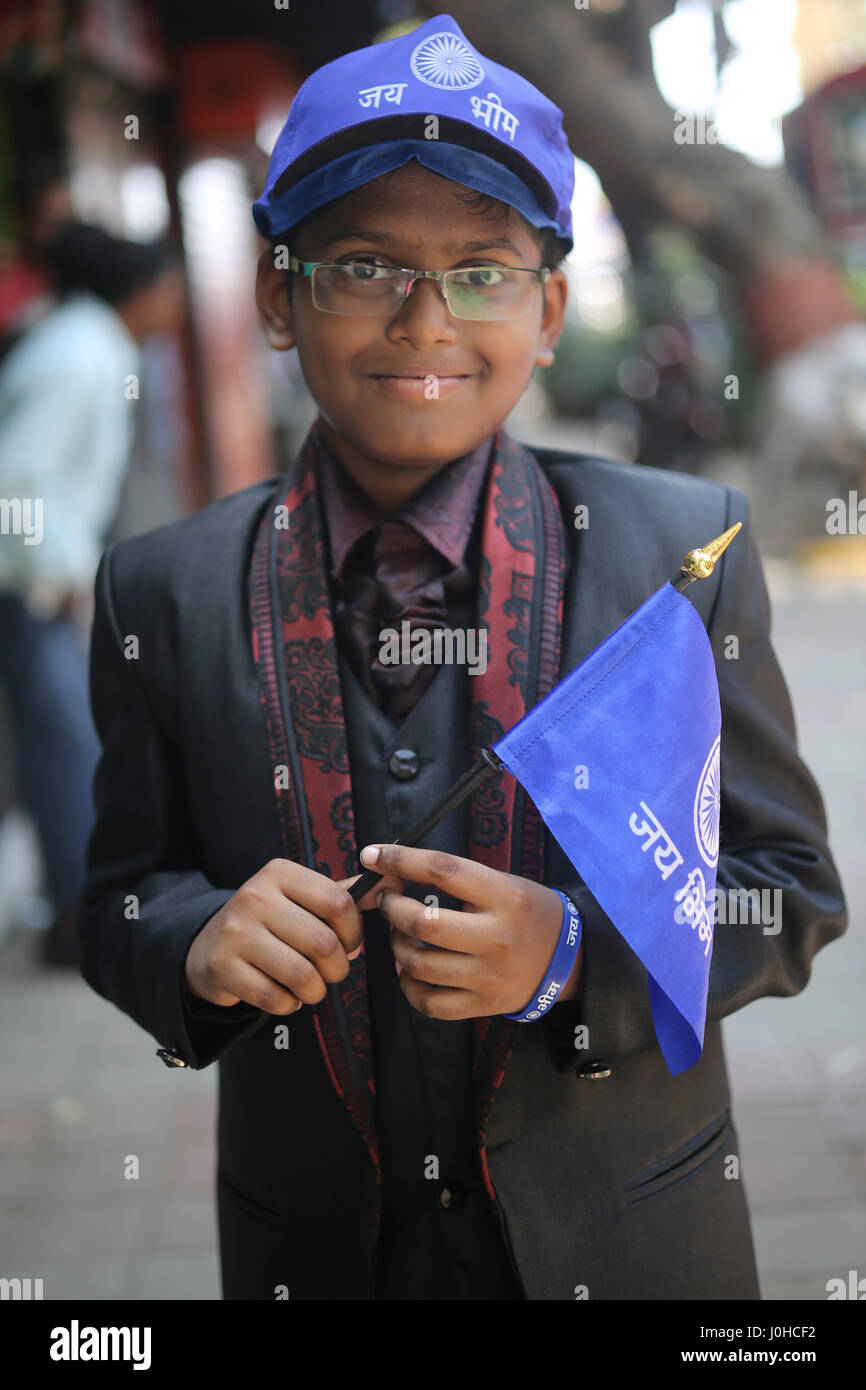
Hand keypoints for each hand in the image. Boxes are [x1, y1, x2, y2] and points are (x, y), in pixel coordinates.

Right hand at [184, 857, 405, 1012]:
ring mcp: (235, 931)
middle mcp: (255, 895)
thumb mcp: (303, 899)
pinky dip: (289, 1005)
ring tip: (311, 987)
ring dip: (316, 991)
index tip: (350, 945)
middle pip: (323, 944)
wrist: (208, 946)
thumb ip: (347, 894)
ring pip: (302, 975)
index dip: (354, 933)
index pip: (339, 903)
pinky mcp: (222, 966)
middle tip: (332, 973)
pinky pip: (275, 998)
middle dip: (337, 969)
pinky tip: (285, 995)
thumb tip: (398, 878)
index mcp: (280, 873)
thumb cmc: (272, 922)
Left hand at [359, 844, 582, 1020]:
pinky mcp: (484, 1004)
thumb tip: (396, 870)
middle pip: (422, 922)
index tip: (372, 855)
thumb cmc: (526, 912)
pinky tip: (410, 971)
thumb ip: (456, 879)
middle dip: (392, 908)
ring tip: (400, 936)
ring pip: (419, 964)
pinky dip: (409, 987)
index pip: (443, 870)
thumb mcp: (503, 883)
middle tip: (389, 902)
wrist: (567, 957)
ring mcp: (489, 975)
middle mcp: (496, 937)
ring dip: (397, 946)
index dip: (400, 860)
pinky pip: (430, 1003)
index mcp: (503, 896)